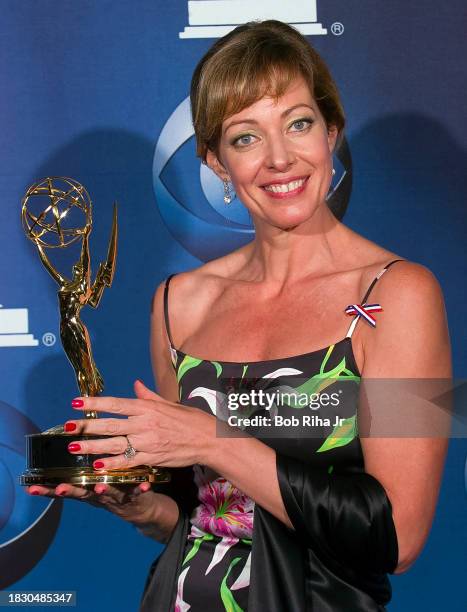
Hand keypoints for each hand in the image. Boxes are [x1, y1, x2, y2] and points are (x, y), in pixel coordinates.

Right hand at [25, 481, 158, 524]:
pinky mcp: (136, 497)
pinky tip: (145, 485)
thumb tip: (62, 448)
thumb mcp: (92, 481)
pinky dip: (140, 489)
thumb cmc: (112, 489)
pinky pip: (138, 492)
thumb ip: (79, 468)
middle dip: (71, 491)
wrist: (141, 509)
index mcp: (88, 488)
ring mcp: (117, 496)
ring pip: (108, 493)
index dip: (48, 489)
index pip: (65, 488)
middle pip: (83, 493)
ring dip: (103, 490)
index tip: (31, 488)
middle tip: (61, 488)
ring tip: (99, 486)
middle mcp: (99, 494)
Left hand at [65, 380, 216, 471]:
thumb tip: (135, 384)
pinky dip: (113, 464)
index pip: (116, 403)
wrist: (209, 440)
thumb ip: (149, 396)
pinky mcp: (152, 458)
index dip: (95, 403)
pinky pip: (129, 462)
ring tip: (74, 448)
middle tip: (66, 428)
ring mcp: (148, 442)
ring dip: (93, 447)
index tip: (77, 402)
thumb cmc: (191, 420)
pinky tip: (98, 466)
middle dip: (86, 427)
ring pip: (115, 444)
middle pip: (110, 425)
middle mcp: (145, 423)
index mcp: (148, 408)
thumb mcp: (169, 403)